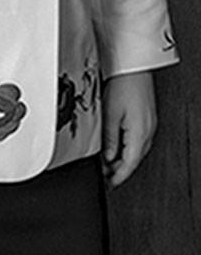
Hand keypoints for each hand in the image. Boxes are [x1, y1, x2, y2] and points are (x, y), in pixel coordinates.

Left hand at [102, 71, 155, 186]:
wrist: (133, 70)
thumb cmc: (122, 87)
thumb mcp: (109, 116)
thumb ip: (109, 139)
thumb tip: (107, 158)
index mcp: (140, 134)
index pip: (130, 163)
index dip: (119, 176)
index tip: (110, 184)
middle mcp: (147, 132)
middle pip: (134, 159)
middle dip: (119, 170)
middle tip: (104, 176)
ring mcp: (148, 126)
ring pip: (136, 151)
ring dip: (123, 159)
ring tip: (107, 164)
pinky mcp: (146, 120)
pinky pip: (138, 141)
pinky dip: (126, 149)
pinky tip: (116, 148)